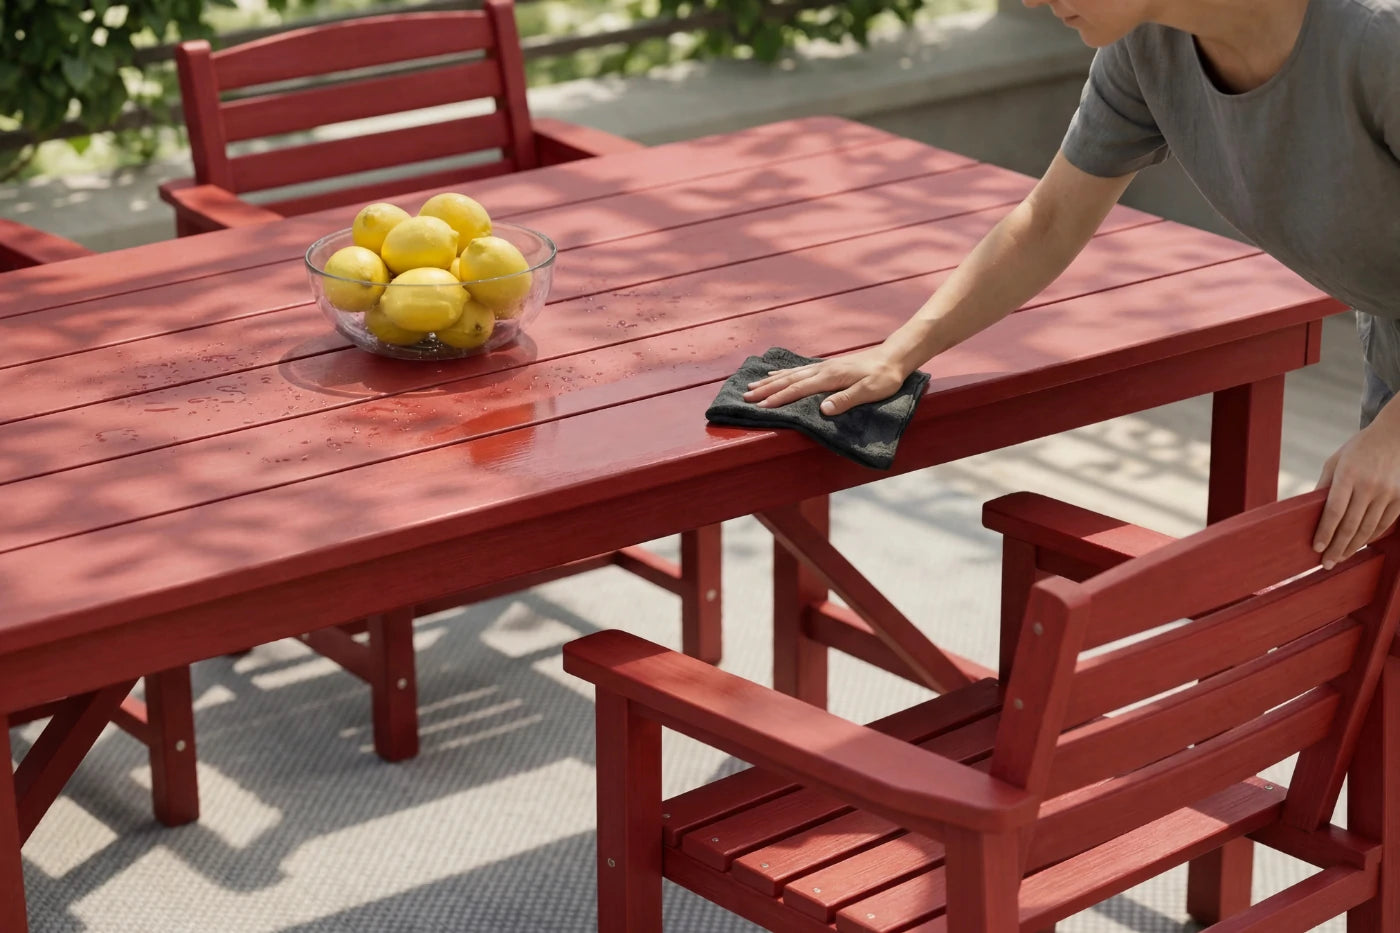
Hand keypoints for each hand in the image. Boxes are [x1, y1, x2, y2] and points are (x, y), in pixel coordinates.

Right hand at [742, 346, 910, 415]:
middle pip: (789, 380)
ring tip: (753, 386)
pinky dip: (783, 373)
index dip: (780, 398)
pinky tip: (775, 374)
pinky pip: (799, 370)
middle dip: (767, 389)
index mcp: (830, 377)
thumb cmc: (885, 377)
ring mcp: (824, 367)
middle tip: (746, 396)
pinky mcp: (827, 367)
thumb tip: (823, 409)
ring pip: (791, 374)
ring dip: (771, 381)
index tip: (762, 407)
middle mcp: (822, 370)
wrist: (894, 357)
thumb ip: (847, 400)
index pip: (799, 389)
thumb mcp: (870, 391)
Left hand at [1313, 423, 1399, 568]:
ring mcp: (1387, 493)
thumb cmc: (1359, 449)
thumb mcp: (1335, 461)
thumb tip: (1310, 511)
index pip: (1334, 511)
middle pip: (1350, 525)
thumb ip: (1324, 486)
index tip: (1316, 548)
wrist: (1395, 435)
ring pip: (1368, 528)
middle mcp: (1369, 486)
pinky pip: (1384, 524)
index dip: (1325, 533)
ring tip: (1340, 558)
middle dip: (1337, 548)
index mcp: (1348, 476)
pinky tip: (1360, 545)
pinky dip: (1371, 537)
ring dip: (1353, 547)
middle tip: (1326, 563)